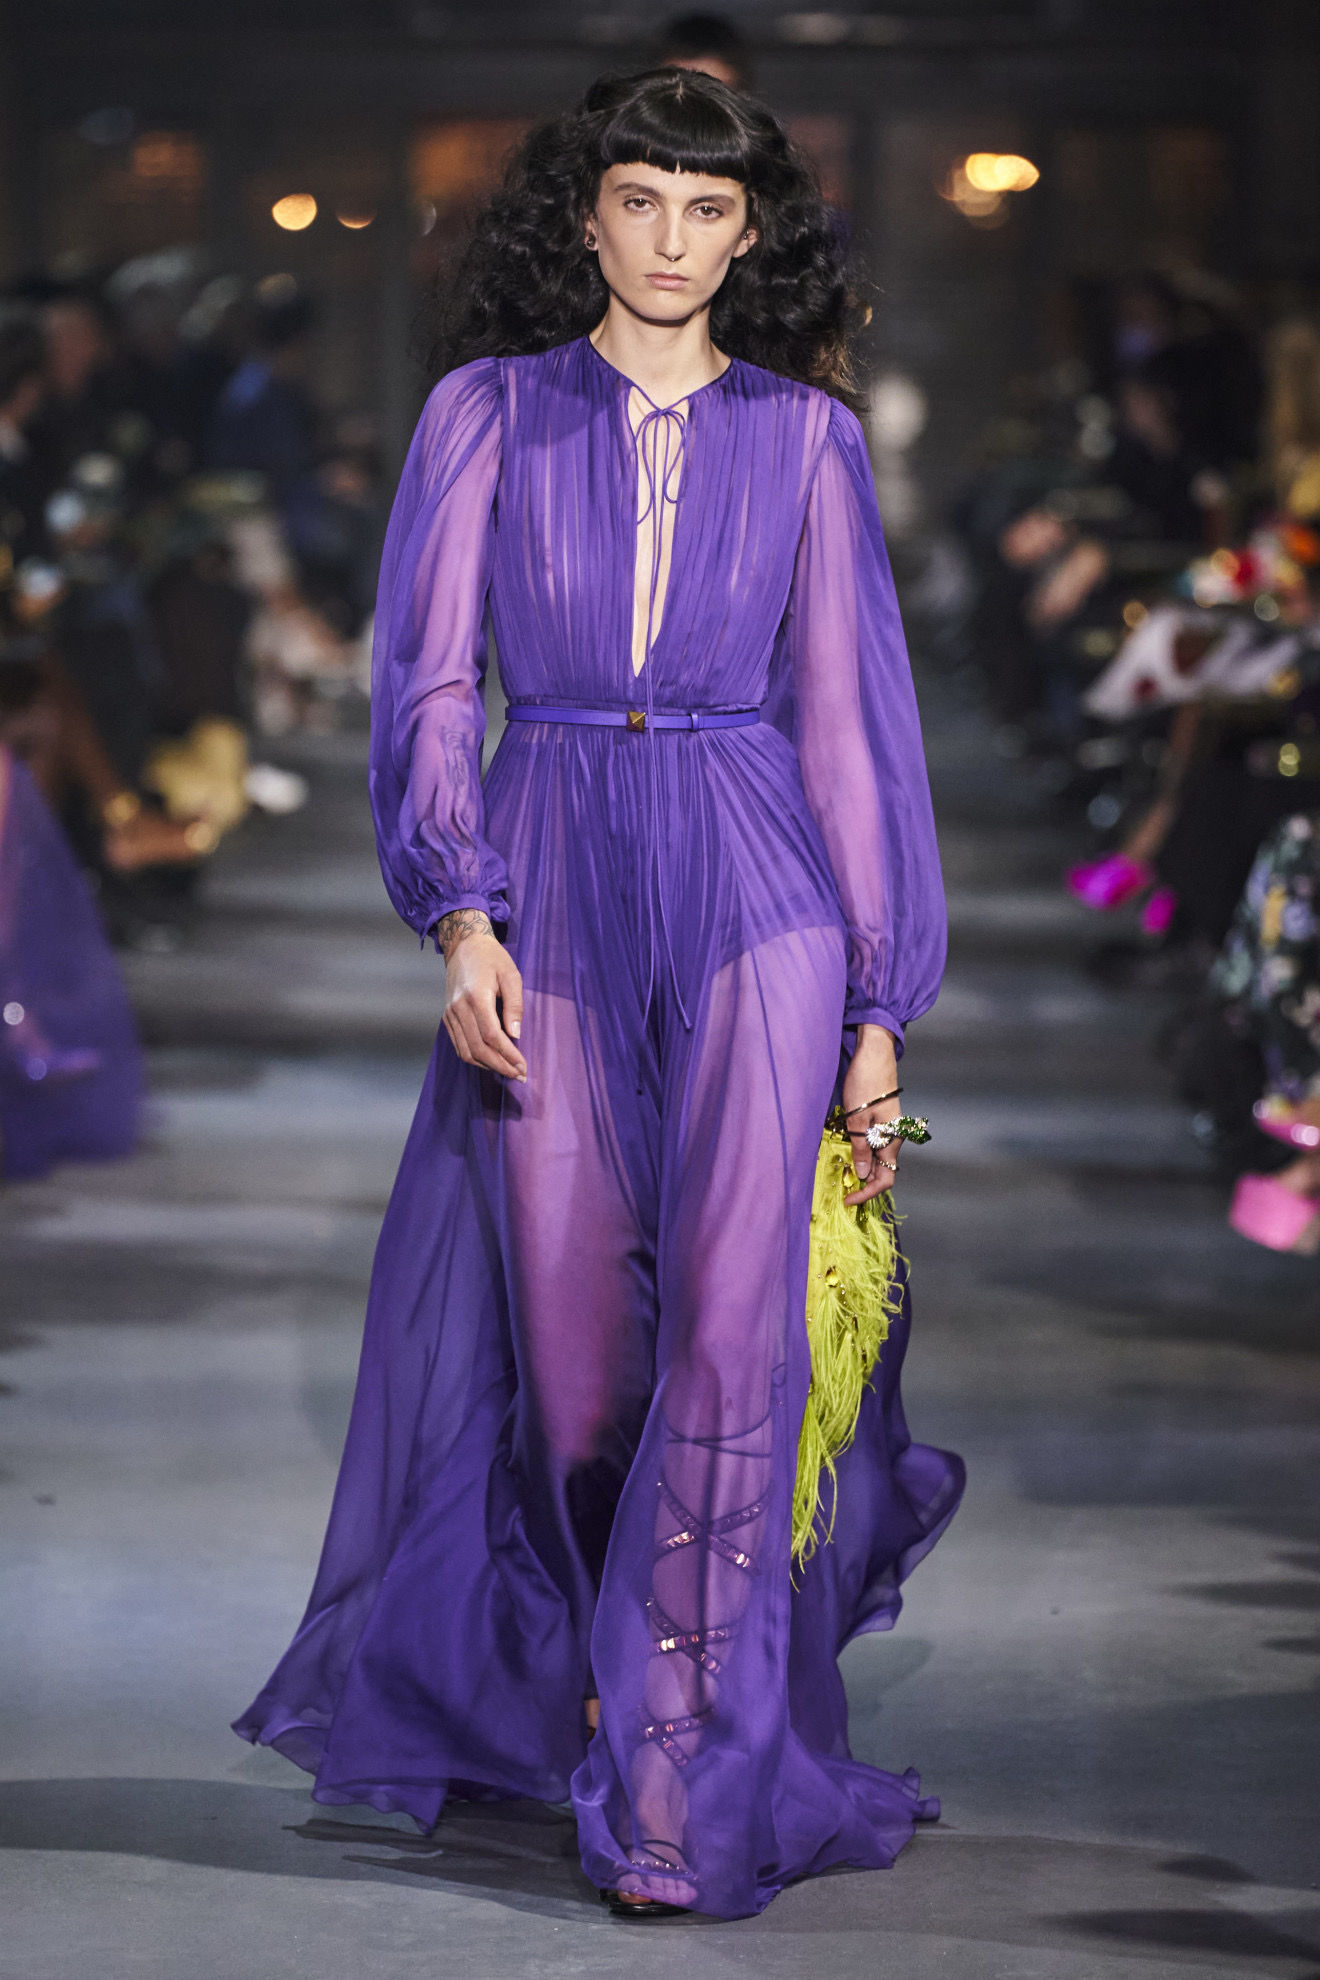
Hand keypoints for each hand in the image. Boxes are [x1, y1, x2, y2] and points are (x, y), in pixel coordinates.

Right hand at [437, 910, 526, 1080]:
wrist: (464, 946)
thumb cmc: (492, 958)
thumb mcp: (511, 975)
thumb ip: (515, 1005)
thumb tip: (516, 1035)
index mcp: (476, 997)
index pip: (492, 1036)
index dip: (508, 1055)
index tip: (523, 1066)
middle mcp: (459, 1009)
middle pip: (477, 1049)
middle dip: (500, 1066)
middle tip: (519, 1075)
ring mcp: (450, 1014)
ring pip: (466, 1051)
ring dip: (487, 1066)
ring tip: (508, 1071)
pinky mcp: (447, 1017)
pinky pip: (459, 1045)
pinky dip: (474, 1058)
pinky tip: (491, 1061)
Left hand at [841, 1023, 899, 1206]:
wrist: (874, 1053)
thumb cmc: (866, 1083)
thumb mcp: (857, 1118)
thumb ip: (860, 1148)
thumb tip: (861, 1175)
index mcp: (892, 1139)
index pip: (886, 1178)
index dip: (868, 1193)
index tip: (848, 1200)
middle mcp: (893, 1137)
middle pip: (883, 1171)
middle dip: (864, 1184)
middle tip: (842, 1189)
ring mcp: (888, 1128)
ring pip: (877, 1158)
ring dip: (862, 1168)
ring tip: (841, 1172)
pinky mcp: (880, 1120)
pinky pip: (873, 1144)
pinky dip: (861, 1153)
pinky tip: (846, 1152)